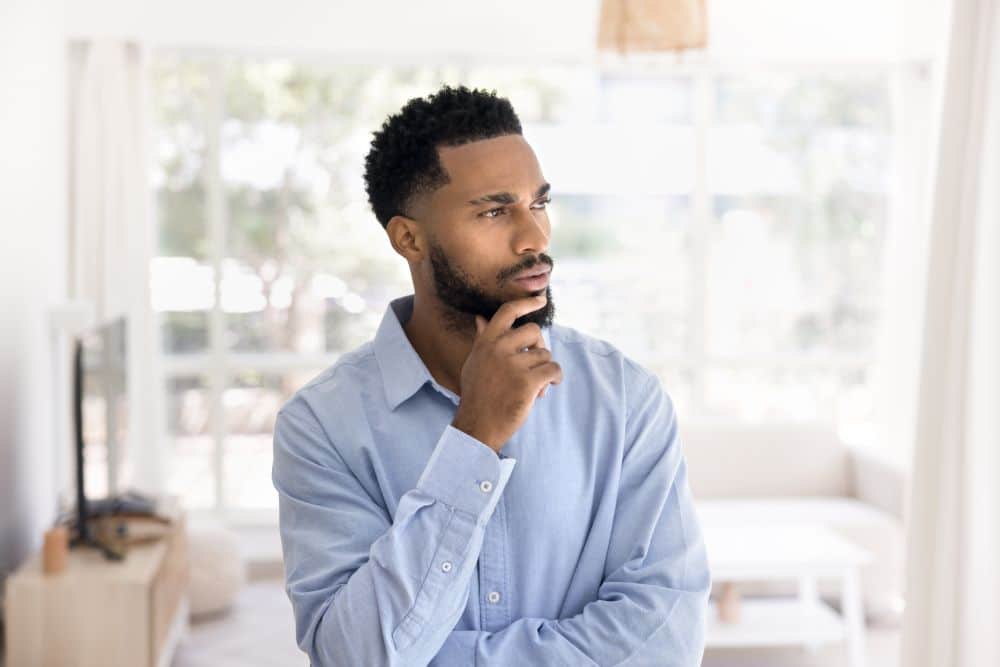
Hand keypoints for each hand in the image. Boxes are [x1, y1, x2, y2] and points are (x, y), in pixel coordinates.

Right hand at [450, 294, 562, 452]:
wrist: (477, 425)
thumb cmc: (477, 395)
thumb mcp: (474, 362)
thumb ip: (482, 340)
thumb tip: (481, 318)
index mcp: (486, 342)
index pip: (507, 312)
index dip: (526, 304)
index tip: (540, 300)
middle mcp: (498, 349)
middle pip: (534, 331)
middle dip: (540, 347)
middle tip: (536, 364)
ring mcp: (513, 365)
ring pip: (545, 355)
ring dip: (545, 370)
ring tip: (535, 387)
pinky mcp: (527, 382)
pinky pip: (553, 369)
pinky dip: (555, 378)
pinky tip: (546, 388)